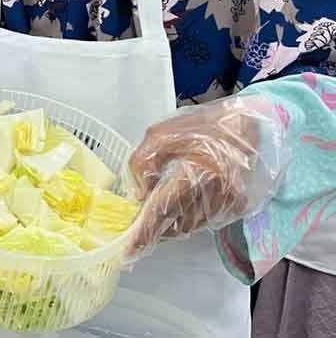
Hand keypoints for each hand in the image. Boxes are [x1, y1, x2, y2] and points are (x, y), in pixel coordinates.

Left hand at [127, 94, 284, 257]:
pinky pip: (204, 222)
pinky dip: (187, 218)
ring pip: (189, 227)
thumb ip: (143, 163)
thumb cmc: (200, 126)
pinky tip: (180, 204)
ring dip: (171, 224)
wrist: (245, 124)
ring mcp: (229, 203)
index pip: (164, 209)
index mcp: (195, 171)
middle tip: (138, 226)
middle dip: (154, 228)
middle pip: (176, 224)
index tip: (129, 249)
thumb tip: (139, 195)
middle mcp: (215, 193)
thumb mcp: (160, 134)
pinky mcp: (236, 207)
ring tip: (157, 210)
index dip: (145, 232)